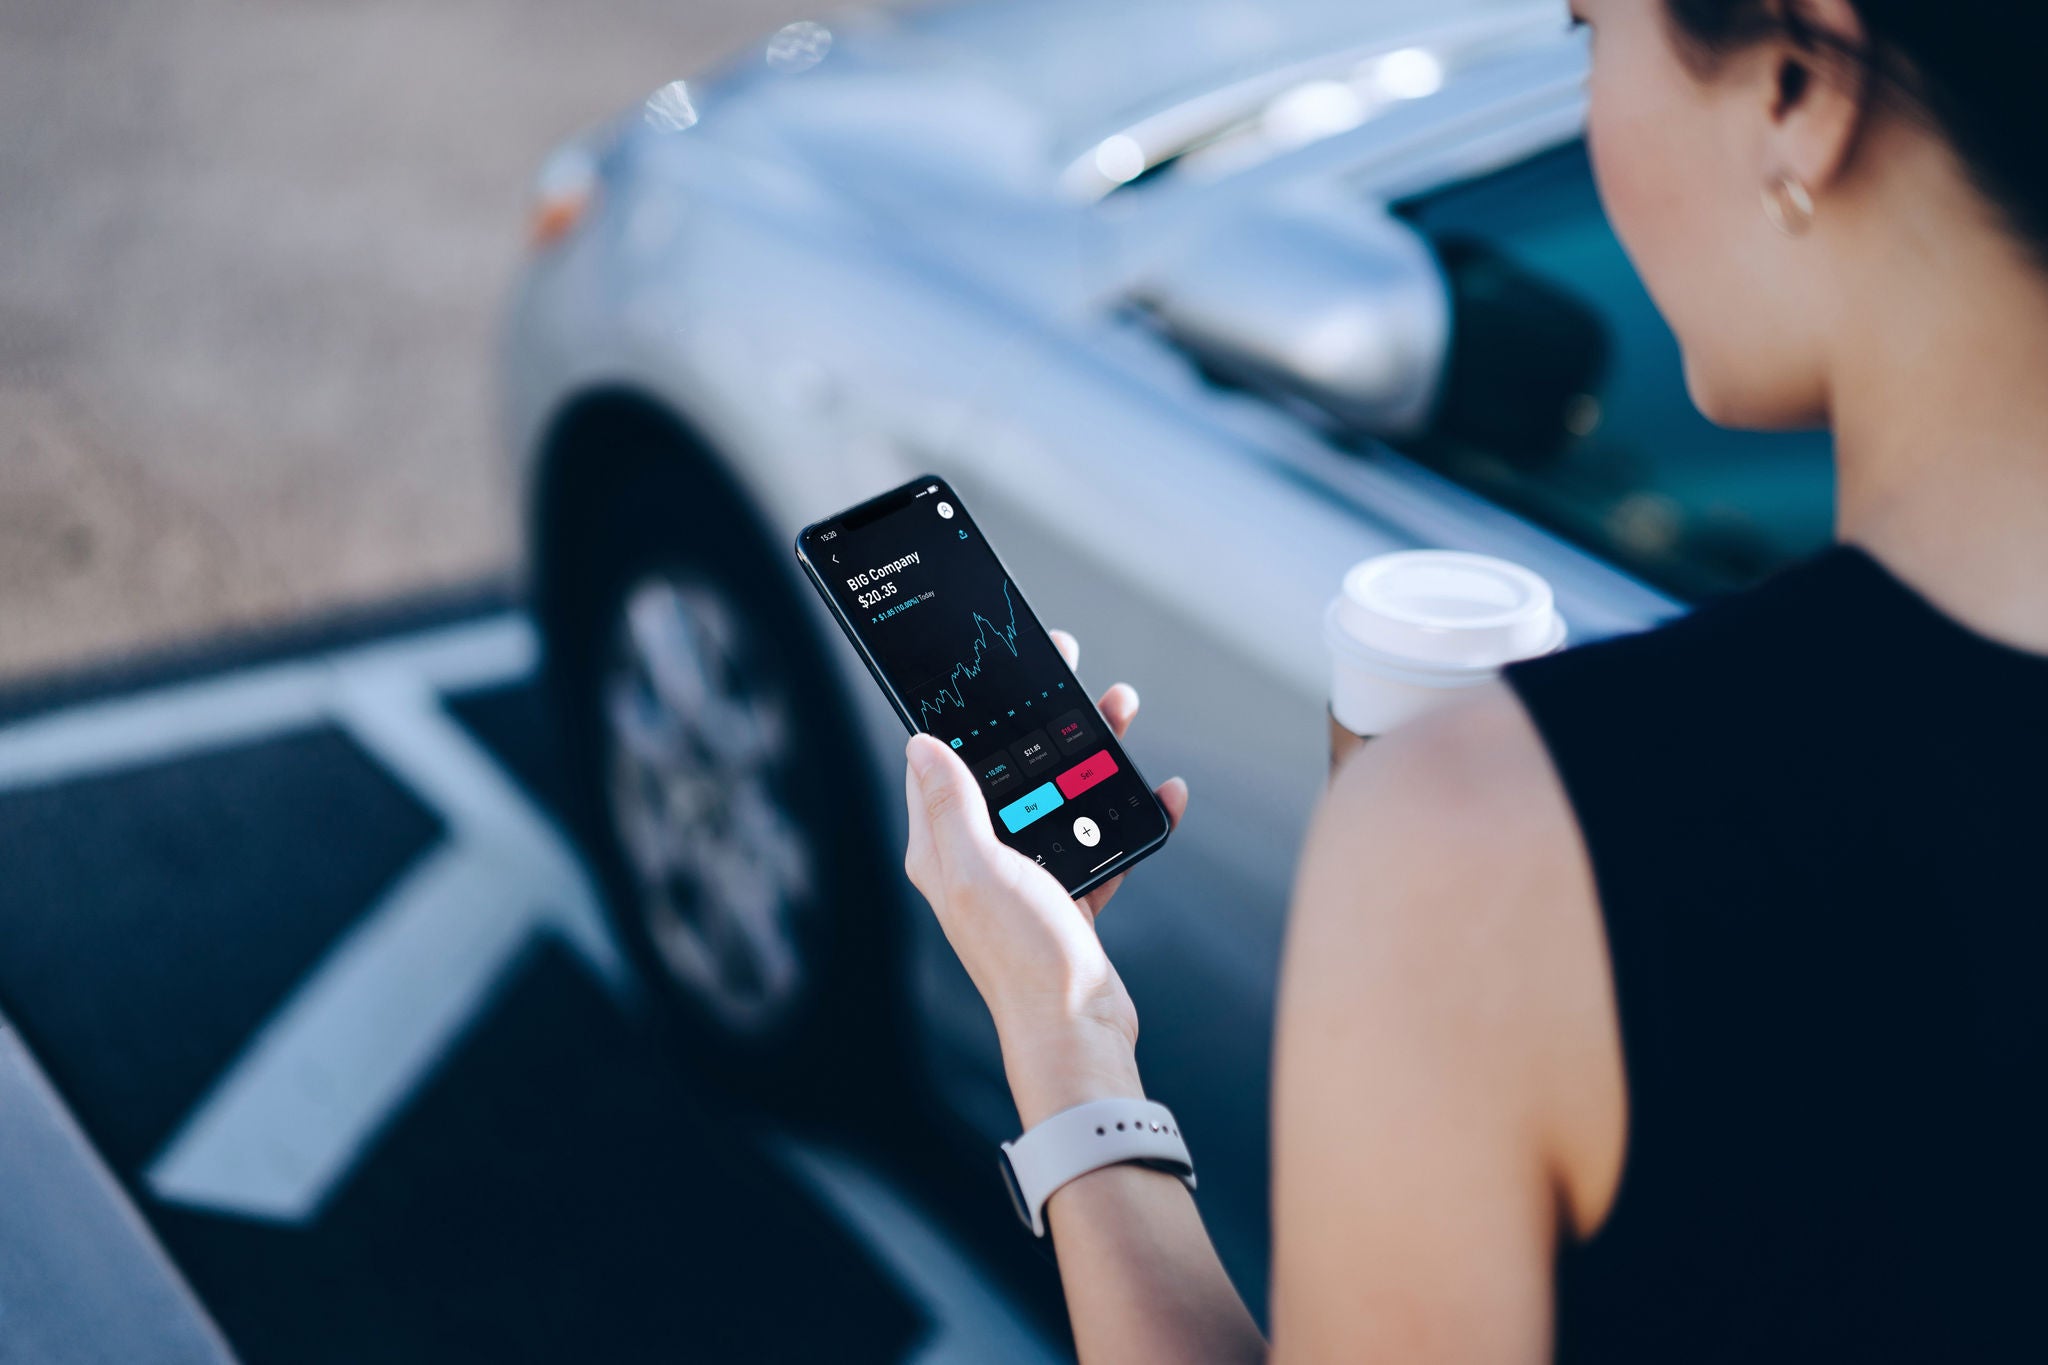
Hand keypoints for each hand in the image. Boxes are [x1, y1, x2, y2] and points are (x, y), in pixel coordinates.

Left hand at [903, 630, 1188, 1126]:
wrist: (1078, 1032)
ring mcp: (1026, 876)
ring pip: (1058, 795)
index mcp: (943, 848)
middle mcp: (979, 858)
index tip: (999, 668)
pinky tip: (1161, 794)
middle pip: (1010, 767)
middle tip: (1071, 670)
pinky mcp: (1069, 896)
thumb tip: (919, 743)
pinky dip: (1128, 814)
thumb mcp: (977, 869)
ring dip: (1093, 756)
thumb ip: (951, 804)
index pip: (943, 760)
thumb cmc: (1022, 957)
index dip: (967, 709)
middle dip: (1043, 718)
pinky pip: (1100, 839)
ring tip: (1124, 715)